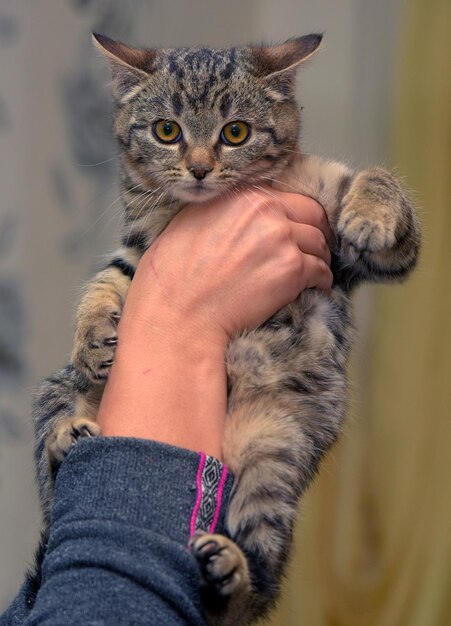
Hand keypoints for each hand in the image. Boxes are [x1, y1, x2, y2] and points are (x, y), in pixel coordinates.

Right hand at [120, 188, 331, 345]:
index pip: (287, 196)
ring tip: (314, 270)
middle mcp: (267, 211)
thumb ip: (223, 210)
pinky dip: (322, 281)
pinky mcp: (293, 271)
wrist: (179, 314)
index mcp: (242, 196)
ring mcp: (282, 239)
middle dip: (315, 231)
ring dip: (319, 257)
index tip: (296, 226)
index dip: (294, 214)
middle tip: (313, 247)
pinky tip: (316, 287)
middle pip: (312, 214)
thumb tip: (237, 215)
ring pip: (319, 243)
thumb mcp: (189, 222)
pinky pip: (321, 272)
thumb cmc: (172, 276)